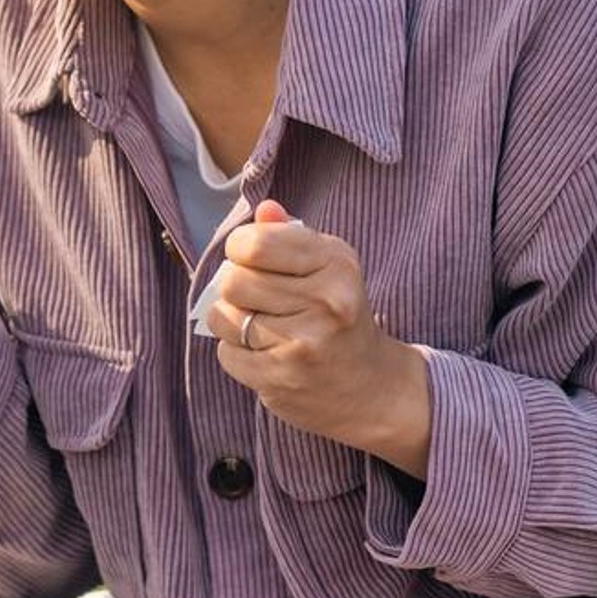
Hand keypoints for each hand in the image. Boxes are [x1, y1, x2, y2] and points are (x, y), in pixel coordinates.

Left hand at [197, 199, 431, 470]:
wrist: (371, 387)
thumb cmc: (341, 316)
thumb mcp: (329, 267)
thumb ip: (291, 235)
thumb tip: (263, 210)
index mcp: (336, 263)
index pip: (256, 243)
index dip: (239, 249)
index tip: (249, 258)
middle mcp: (325, 301)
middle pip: (234, 281)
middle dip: (234, 287)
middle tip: (254, 296)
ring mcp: (304, 342)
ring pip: (225, 317)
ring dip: (232, 321)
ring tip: (259, 326)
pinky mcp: (283, 377)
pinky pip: (227, 354)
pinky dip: (236, 353)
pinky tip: (264, 353)